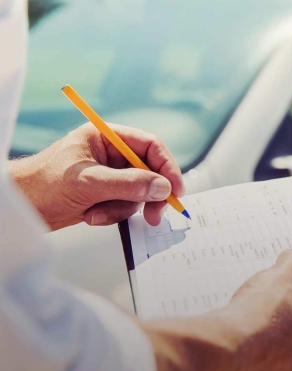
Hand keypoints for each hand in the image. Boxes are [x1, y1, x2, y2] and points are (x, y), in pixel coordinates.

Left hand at [10, 123, 184, 229]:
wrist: (19, 208)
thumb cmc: (42, 185)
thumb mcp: (89, 183)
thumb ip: (129, 184)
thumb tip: (163, 188)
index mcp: (106, 137)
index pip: (150, 146)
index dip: (167, 167)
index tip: (176, 190)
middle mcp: (111, 154)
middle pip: (149, 171)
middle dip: (149, 195)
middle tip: (155, 215)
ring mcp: (109, 175)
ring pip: (139, 193)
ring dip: (123, 208)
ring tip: (98, 214)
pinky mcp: (105, 194)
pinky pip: (125, 206)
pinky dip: (113, 215)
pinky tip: (91, 216)